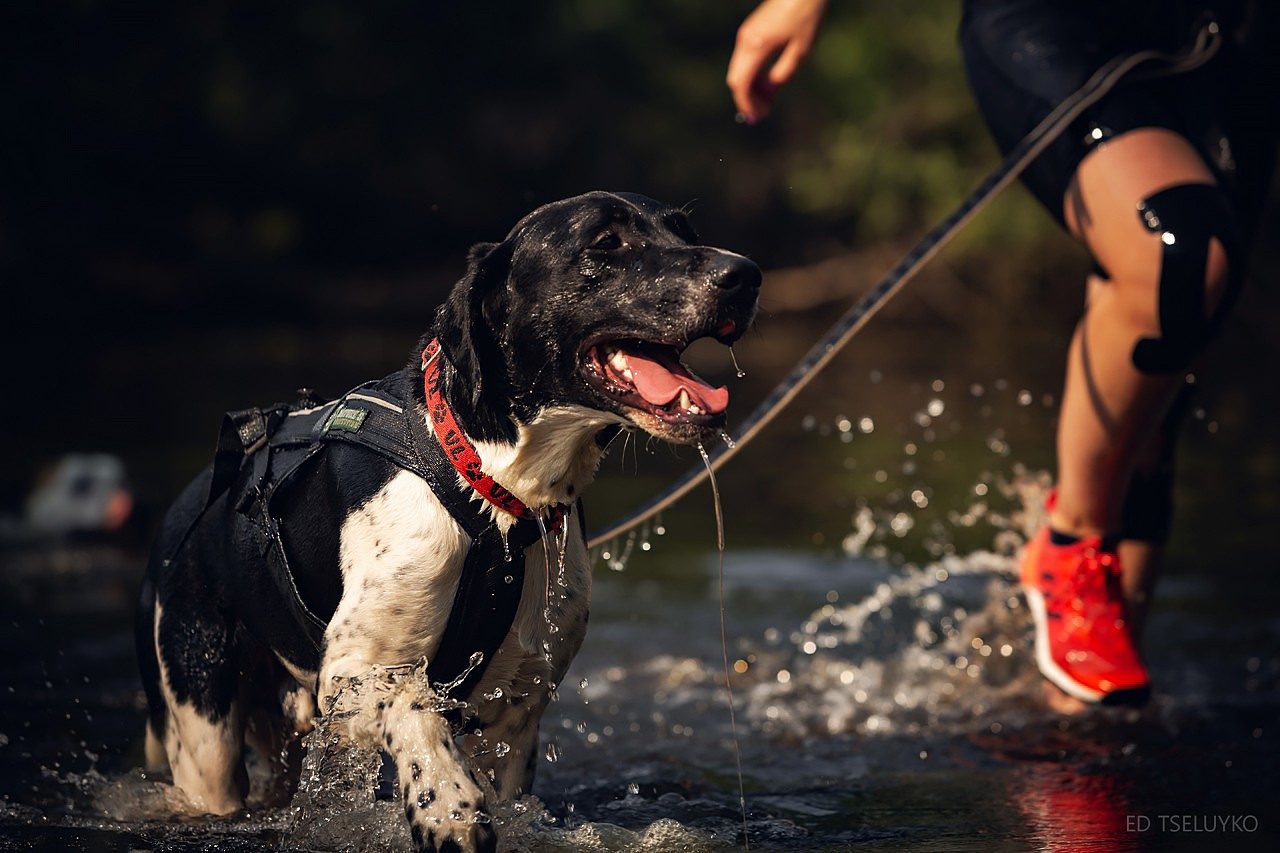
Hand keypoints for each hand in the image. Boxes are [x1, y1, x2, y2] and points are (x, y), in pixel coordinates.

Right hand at [726, 0, 828, 123]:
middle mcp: (745, 41)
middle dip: (747, 100)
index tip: (757, 118)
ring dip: (750, 89)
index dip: (747, 104)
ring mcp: (745, 35)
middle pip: (736, 79)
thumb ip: (785, 71)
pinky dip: (752, 76)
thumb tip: (771, 88)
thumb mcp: (801, 49)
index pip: (741, 84)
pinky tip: (766, 84)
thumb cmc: (806, 15)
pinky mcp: (750, 31)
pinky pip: (744, 60)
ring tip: (767, 102)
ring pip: (738, 70)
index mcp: (756, 46)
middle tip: (762, 115)